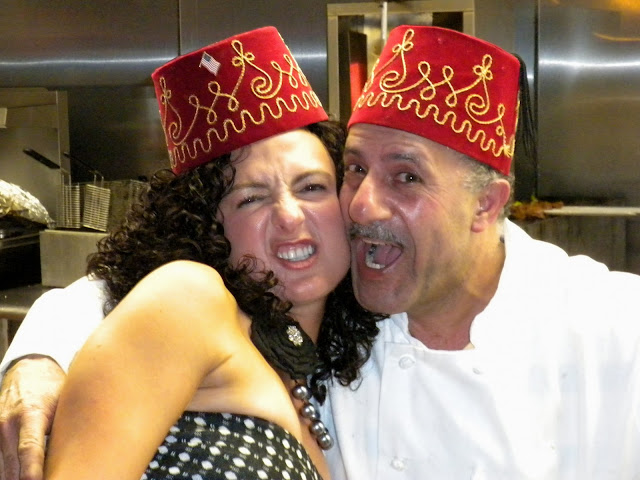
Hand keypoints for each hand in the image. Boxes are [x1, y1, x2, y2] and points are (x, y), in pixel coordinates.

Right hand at [0, 356, 64, 479]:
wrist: (28, 371)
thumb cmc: (52, 390)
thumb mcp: (62, 406)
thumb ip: (62, 431)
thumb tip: (75, 459)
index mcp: (30, 414)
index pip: (30, 449)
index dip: (32, 471)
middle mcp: (8, 424)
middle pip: (12, 465)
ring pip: (3, 467)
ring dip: (16, 478)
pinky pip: (0, 461)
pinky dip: (10, 471)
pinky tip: (22, 475)